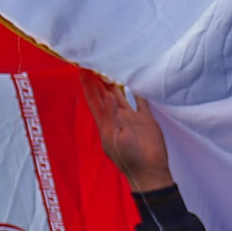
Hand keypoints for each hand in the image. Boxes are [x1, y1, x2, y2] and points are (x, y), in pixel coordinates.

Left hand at [83, 74, 174, 192]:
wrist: (149, 171)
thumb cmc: (129, 158)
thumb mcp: (115, 137)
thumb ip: (111, 116)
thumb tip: (108, 95)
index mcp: (104, 122)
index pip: (93, 98)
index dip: (87, 82)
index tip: (82, 66)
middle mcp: (115, 117)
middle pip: (103, 93)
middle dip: (97, 77)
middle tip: (93, 59)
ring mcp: (130, 117)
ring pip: (119, 94)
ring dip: (113, 81)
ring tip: (108, 64)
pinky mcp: (145, 119)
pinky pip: (140, 100)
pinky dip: (138, 90)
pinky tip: (136, 79)